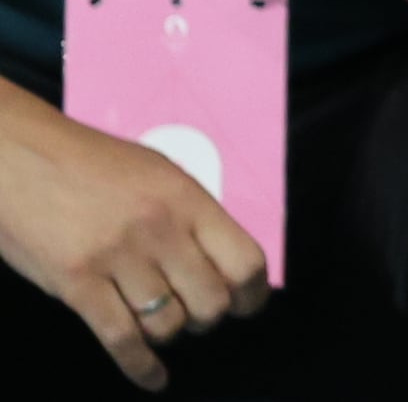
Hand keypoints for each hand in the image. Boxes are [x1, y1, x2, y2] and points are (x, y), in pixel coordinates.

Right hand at [0, 97, 271, 388]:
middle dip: (208, 317)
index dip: (252, 294)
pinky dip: (141, 367)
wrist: (18, 160)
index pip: (245, 261)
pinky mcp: (76, 284)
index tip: (247, 305)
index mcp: (187, 199)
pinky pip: (121, 340)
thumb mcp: (157, 173)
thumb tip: (223, 259)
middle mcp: (159, 230)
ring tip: (161, 325)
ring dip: (170, 333)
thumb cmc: (89, 164)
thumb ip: (191, 215)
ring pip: (168, 325)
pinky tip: (153, 378)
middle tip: (196, 313)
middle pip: (211, 302)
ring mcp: (116, 258)